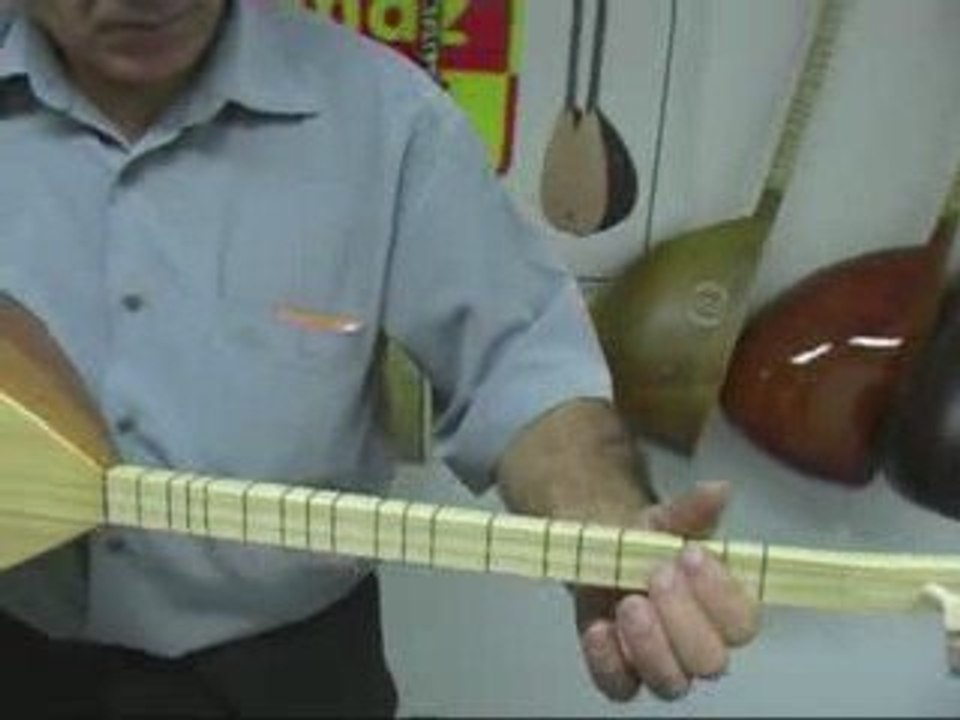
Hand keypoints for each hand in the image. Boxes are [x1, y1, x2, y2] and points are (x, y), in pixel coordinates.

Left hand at [574, 481, 759, 701]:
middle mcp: (699, 646)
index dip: (720, 594)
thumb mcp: (667, 520)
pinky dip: (607, 661)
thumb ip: (693, 510)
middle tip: (656, 576)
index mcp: (724, 610)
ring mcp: (660, 664)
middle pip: (710, 660)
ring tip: (628, 603)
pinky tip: (598, 628)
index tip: (691, 554)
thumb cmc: (647, 542)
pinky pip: (619, 687)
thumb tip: (719, 489)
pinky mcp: (620, 672)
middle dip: (682, 618)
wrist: (601, 552)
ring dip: (649, 644)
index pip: (742, 623)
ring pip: (671, 682)